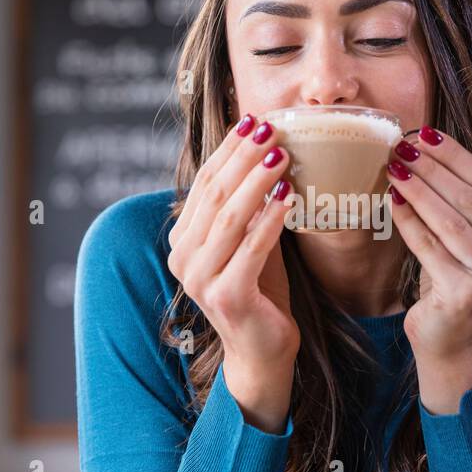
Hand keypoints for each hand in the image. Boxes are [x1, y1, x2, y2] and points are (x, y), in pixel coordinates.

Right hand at [166, 113, 297, 430]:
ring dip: (257, 182)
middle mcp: (183, 258)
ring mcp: (201, 280)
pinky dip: (270, 220)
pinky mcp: (226, 297)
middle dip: (243, 158)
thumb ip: (248, 204)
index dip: (228, 151)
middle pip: (214, 195)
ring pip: (229, 219)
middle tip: (270, 129)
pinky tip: (289, 197)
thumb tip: (266, 148)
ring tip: (282, 155)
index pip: (204, 184)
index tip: (253, 121)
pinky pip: (250, 249)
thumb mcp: (250, 238)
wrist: (263, 349)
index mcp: (183, 239)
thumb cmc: (260, 290)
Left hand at [385, 126, 471, 413]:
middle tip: (401, 146)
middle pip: (469, 198)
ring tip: (394, 167)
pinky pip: (431, 247)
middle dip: (432, 168)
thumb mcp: (469, 240)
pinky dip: (409, 221)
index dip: (455, 155)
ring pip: (451, 220)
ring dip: (418, 189)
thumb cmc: (456, 282)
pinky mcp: (466, 295)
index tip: (424, 134)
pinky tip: (392, 201)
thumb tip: (423, 147)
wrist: (451, 344)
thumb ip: (462, 202)